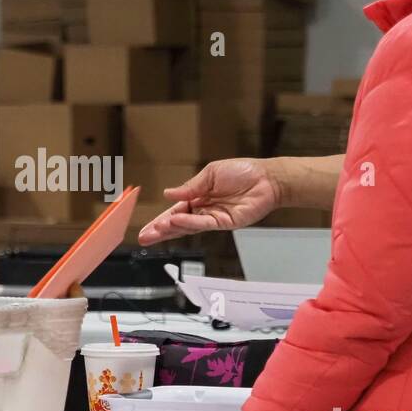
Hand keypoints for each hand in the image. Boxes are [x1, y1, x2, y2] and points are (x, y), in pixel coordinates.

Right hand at [137, 158, 283, 245]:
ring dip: (172, 228)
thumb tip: (169, 194)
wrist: (267, 178)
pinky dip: (189, 223)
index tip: (148, 228)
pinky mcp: (225, 223)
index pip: (176, 211)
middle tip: (145, 238)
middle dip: (161, 231)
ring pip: (189, 227)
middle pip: (179, 224)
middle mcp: (204, 210)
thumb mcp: (211, 174)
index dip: (161, 220)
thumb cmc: (242, 172)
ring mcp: (214, 218)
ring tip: (157, 229)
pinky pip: (204, 224)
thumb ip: (190, 187)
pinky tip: (176, 222)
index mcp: (198, 197)